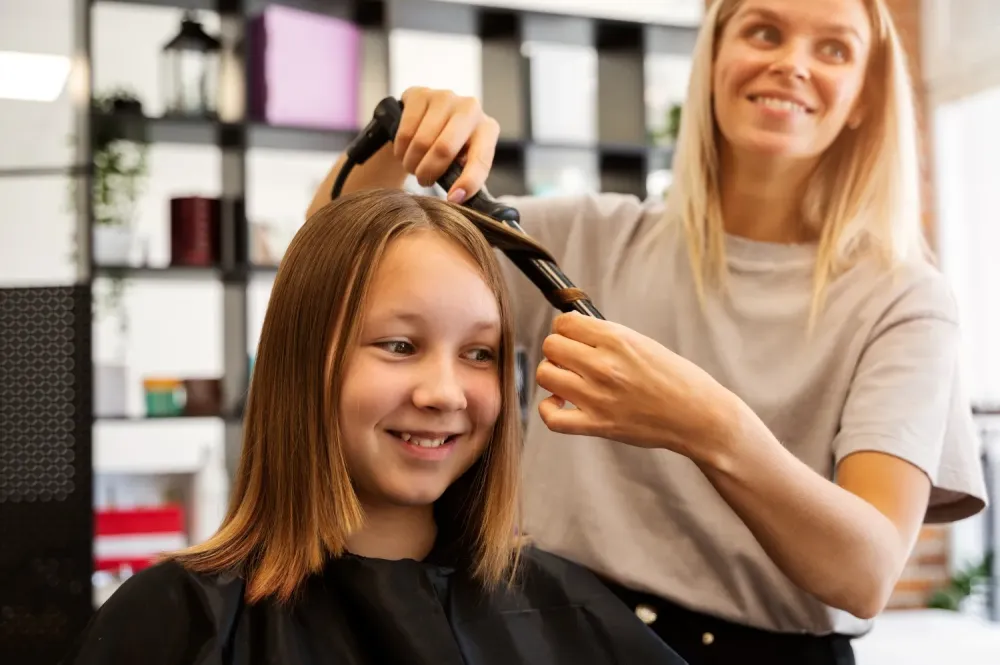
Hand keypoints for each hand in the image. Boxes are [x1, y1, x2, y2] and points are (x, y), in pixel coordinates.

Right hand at [393, 87, 499, 202]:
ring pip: (422, 142)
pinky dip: (401, 150)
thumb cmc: (450, 148)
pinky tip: (404, 152)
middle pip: (444, 148)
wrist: (427, 120)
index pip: (480, 159)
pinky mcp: (420, 94)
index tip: (452, 199)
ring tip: (414, 167)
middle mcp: (471, 108)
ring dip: (412, 163)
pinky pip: (405, 131)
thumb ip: (467, 178)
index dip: (467, 182)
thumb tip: (458, 199)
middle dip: (429, 172)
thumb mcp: (465, 162)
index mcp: (487, 129)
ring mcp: (445, 97)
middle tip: (424, 181)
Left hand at [535, 313, 741, 460]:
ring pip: (545, 375)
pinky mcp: (597, 424)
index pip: (565, 323)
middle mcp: (603, 365)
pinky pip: (552, 417)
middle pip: (551, 346)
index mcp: (617, 340)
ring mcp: (597, 396)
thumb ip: (609, 338)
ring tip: (568, 379)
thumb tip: (577, 333)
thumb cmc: (679, 380)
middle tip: (571, 359)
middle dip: (558, 349)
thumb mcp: (645, 344)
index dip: (565, 328)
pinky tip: (561, 403)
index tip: (573, 336)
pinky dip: (549, 409)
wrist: (699, 416)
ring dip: (553, 374)